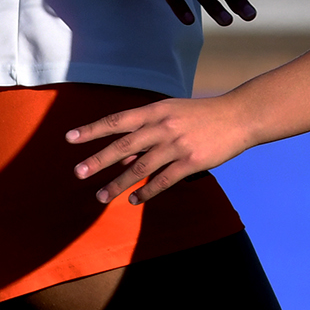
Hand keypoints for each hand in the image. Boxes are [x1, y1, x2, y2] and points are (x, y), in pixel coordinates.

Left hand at [68, 94, 252, 204]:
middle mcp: (164, 126)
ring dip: (118, 184)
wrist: (239, 116)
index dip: (93, 129)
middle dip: (98, 160)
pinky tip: (134, 200)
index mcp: (157, 110)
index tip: (70, 138)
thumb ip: (149, 130)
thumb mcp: (173, 112)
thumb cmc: (203, 114)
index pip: (118, 120)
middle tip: (79, 173)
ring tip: (101, 196)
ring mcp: (177, 144)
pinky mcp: (191, 161)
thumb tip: (123, 156)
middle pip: (124, 146)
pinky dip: (146, 192)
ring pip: (140, 168)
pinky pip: (163, 180)